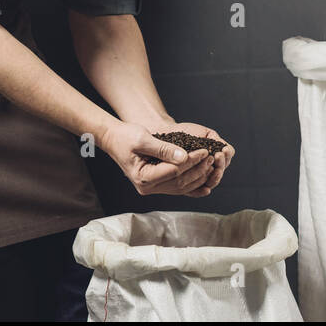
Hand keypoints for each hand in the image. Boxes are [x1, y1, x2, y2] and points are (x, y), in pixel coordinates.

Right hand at [99, 120, 219, 196]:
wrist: (114, 139)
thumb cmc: (125, 137)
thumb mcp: (143, 139)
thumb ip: (163, 148)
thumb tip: (184, 156)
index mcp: (143, 177)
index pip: (174, 171)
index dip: (191, 161)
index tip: (204, 151)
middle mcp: (148, 187)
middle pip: (180, 182)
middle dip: (197, 170)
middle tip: (211, 157)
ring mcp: (152, 187)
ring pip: (181, 187)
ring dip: (197, 176)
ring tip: (210, 163)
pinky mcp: (157, 184)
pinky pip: (177, 187)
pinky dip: (192, 184)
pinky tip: (205, 181)